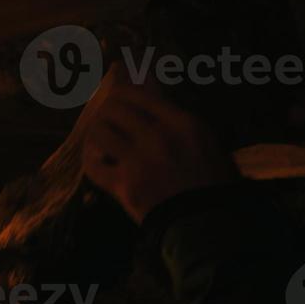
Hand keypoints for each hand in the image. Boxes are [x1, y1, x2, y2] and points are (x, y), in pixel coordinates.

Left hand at [80, 65, 234, 222]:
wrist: (211, 228)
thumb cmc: (212, 182)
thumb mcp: (204, 141)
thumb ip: (172, 111)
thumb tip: (144, 76)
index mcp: (183, 124)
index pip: (136, 93)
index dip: (120, 93)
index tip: (115, 97)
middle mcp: (159, 138)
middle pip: (113, 108)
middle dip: (108, 114)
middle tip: (110, 122)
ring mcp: (140, 162)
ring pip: (99, 131)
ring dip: (98, 136)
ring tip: (104, 142)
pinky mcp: (125, 186)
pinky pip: (92, 164)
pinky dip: (92, 161)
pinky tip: (99, 161)